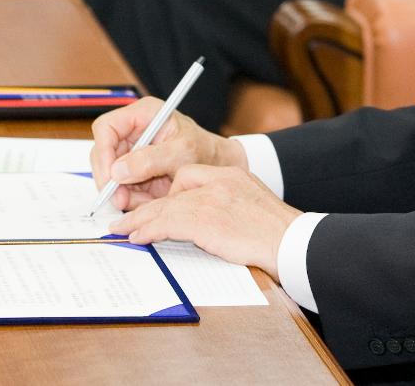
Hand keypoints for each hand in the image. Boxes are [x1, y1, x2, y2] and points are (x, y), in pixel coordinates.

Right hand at [89, 97, 247, 210]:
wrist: (217, 167)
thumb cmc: (205, 151)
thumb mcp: (182, 153)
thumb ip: (151, 160)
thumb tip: (118, 171)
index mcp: (143, 114)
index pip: (106, 128)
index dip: (103, 152)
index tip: (110, 177)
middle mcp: (132, 131)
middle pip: (103, 153)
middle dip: (110, 179)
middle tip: (120, 200)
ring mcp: (131, 151)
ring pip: (110, 173)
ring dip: (122, 192)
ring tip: (144, 201)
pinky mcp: (134, 170)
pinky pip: (121, 187)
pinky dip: (131, 198)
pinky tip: (149, 200)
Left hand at [109, 165, 300, 281]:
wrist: (292, 240)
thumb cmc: (276, 230)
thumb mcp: (252, 202)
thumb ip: (227, 201)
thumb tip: (206, 219)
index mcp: (229, 173)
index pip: (188, 175)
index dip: (168, 194)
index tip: (157, 209)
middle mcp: (218, 181)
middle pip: (172, 190)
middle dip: (146, 206)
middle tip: (125, 218)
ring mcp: (211, 199)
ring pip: (165, 206)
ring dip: (140, 220)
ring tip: (122, 230)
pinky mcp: (206, 220)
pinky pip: (168, 223)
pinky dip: (149, 230)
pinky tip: (138, 237)